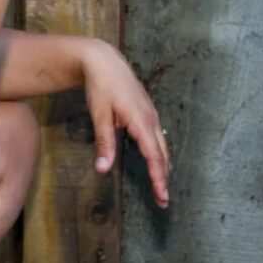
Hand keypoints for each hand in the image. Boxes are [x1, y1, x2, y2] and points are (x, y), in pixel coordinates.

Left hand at [82, 39, 170, 208]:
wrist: (104, 61)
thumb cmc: (101, 87)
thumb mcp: (99, 115)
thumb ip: (104, 143)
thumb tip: (103, 169)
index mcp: (141, 120)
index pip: (153, 155)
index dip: (158, 177)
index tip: (162, 195)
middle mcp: (151, 118)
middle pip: (162, 154)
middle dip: (163, 177)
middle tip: (163, 201)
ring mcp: (151, 114)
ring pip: (162, 145)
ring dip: (163, 167)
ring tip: (161, 186)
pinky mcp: (147, 112)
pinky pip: (157, 137)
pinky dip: (160, 154)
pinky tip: (157, 162)